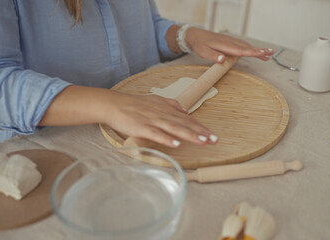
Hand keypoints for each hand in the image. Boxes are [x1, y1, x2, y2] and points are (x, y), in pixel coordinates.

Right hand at [40, 86, 216, 147]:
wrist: (115, 104)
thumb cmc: (135, 104)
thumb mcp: (156, 101)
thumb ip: (172, 105)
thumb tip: (186, 111)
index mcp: (168, 110)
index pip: (188, 120)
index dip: (201, 128)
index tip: (213, 135)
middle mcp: (163, 115)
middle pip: (185, 125)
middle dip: (201, 133)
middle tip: (215, 141)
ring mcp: (153, 121)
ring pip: (174, 129)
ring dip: (189, 135)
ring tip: (203, 142)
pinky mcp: (142, 128)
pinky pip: (156, 134)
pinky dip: (166, 138)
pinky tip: (176, 144)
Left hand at [185, 27, 273, 62]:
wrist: (196, 35)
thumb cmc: (199, 44)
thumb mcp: (203, 52)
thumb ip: (213, 56)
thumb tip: (222, 60)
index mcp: (226, 46)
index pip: (242, 50)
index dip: (253, 52)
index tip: (262, 53)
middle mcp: (230, 42)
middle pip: (248, 47)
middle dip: (260, 50)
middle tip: (271, 53)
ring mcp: (231, 41)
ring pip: (247, 46)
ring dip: (257, 50)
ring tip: (267, 55)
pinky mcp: (230, 42)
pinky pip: (243, 46)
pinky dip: (251, 48)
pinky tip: (255, 52)